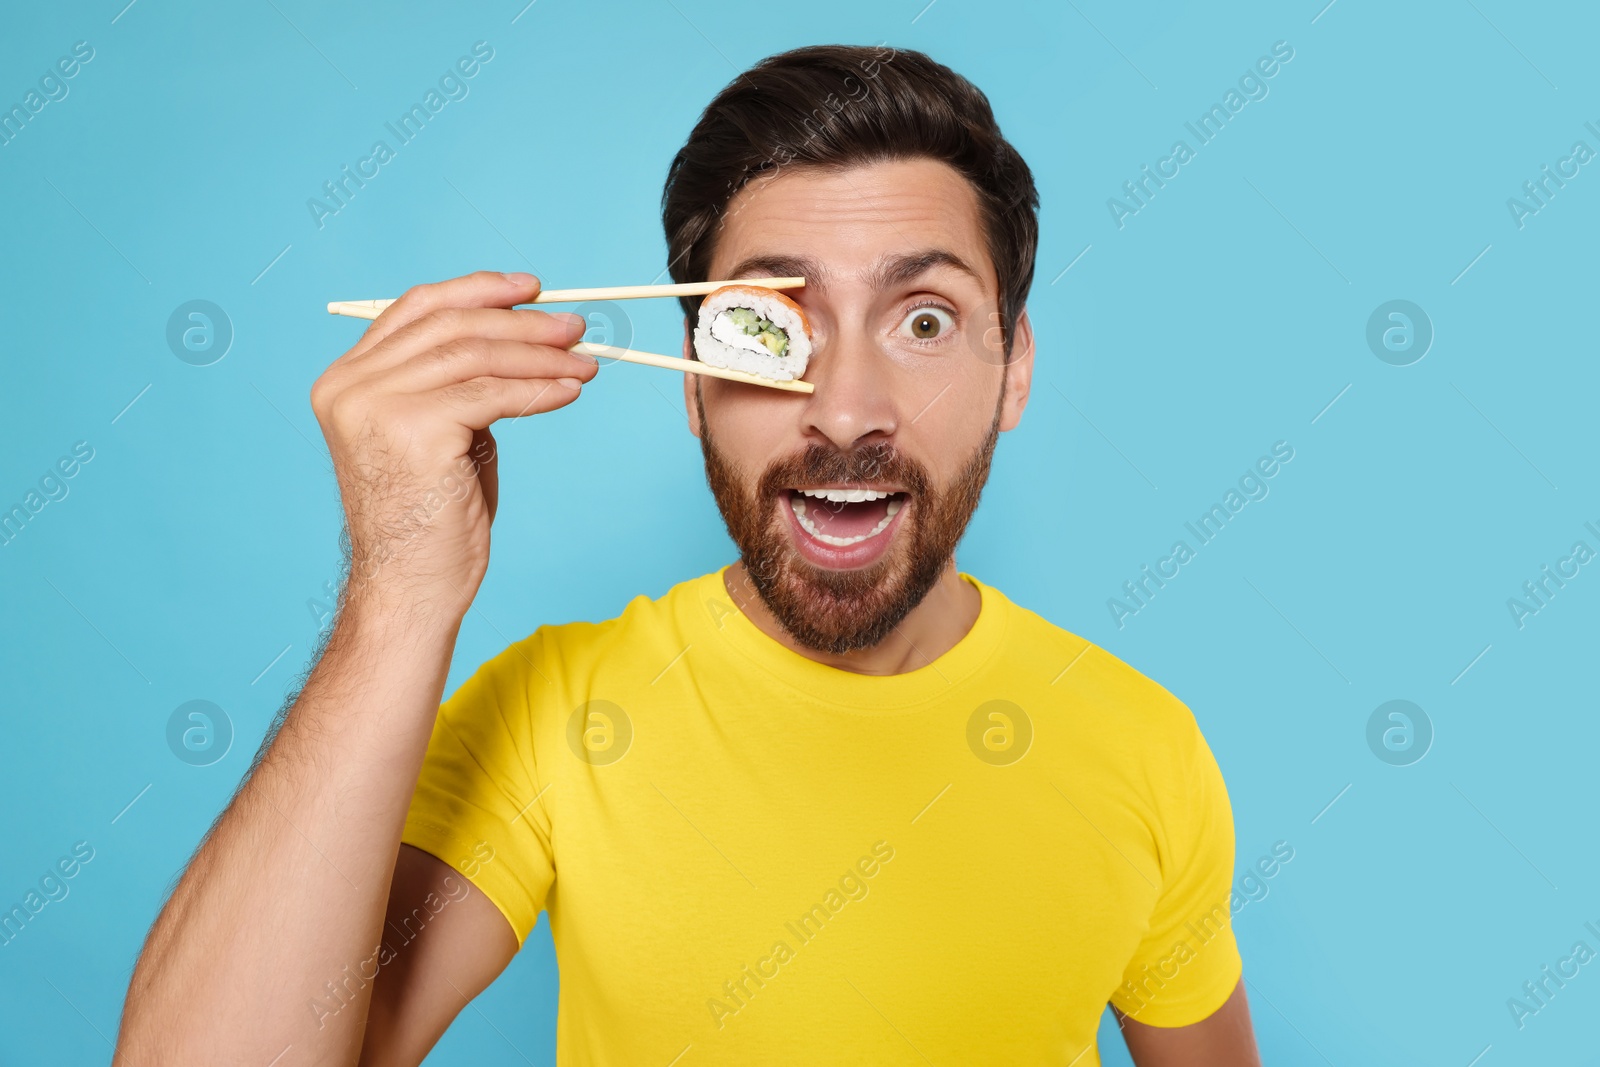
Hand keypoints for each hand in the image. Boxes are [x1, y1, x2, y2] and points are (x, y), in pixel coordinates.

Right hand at [310, 271, 597, 619]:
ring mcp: (375, 405)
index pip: (417, 310)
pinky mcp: (413, 430)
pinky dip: (539, 389)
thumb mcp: (439, 434)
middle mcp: (351, 386)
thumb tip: (523, 337)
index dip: (478, 291)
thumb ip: (457, 383)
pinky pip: (491, 395)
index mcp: (346, 379)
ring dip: (541, 356)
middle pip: (452, 327)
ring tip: (585, 362)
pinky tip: (569, 391)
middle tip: (576, 328)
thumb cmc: (431, 521)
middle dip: (523, 323)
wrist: (411, 588)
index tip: (532, 288)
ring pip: (476, 356)